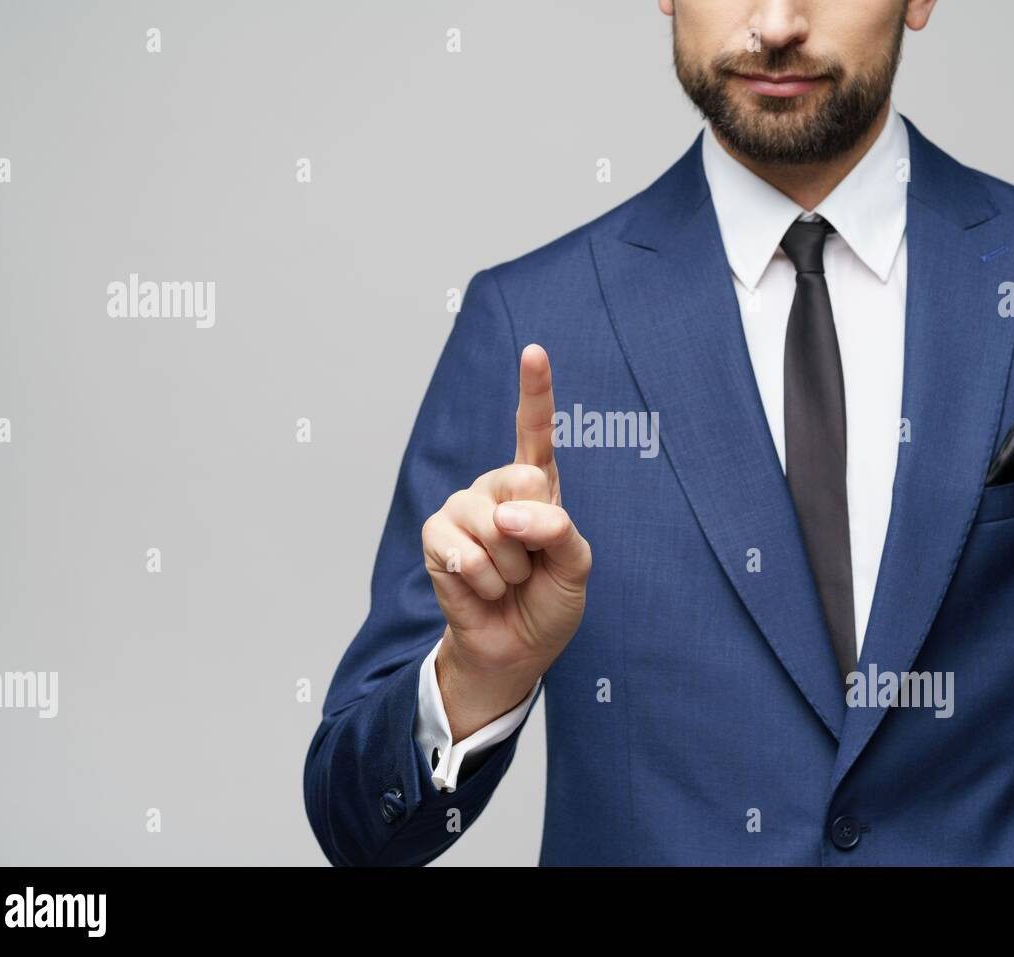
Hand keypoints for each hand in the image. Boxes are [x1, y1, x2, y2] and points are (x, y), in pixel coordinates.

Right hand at [421, 344, 591, 739]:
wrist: (516, 648)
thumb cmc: (548, 601)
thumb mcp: (576, 566)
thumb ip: (557, 531)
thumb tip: (508, 515)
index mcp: (537, 486)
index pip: (536, 431)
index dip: (534, 390)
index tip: (534, 351)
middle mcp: (496, 488)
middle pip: (521, 481)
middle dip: (534, 535)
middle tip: (531, 565)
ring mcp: (462, 509)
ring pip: (493, 526)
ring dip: (509, 568)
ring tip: (507, 580)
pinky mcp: (436, 537)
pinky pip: (463, 552)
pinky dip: (482, 581)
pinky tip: (482, 589)